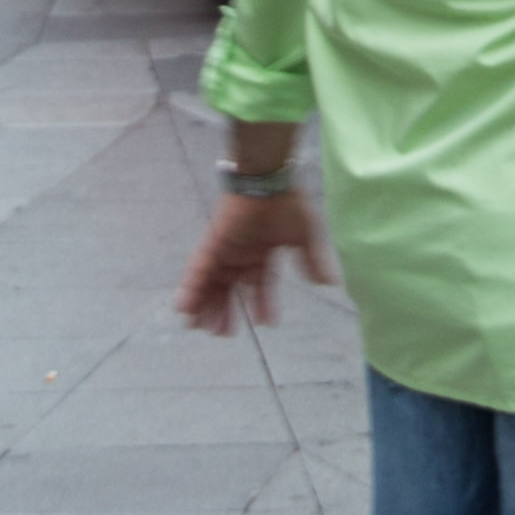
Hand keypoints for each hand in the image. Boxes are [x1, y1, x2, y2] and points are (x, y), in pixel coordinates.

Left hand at [179, 187, 330, 333]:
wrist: (268, 180)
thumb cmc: (287, 203)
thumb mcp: (305, 236)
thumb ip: (312, 261)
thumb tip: (329, 284)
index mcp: (262, 253)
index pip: (261, 285)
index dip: (262, 304)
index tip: (266, 323)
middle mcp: (241, 255)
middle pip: (231, 289)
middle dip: (227, 311)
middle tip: (223, 334)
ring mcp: (224, 251)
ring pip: (212, 284)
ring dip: (206, 306)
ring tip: (201, 328)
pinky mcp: (212, 245)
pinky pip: (198, 271)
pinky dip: (191, 289)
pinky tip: (185, 307)